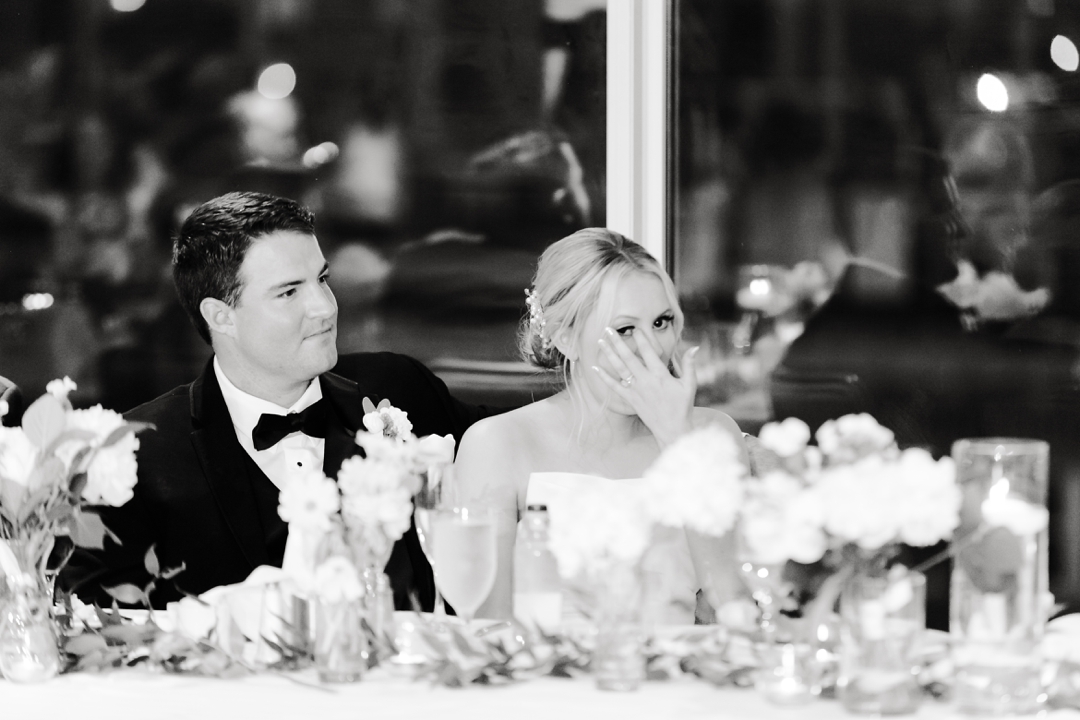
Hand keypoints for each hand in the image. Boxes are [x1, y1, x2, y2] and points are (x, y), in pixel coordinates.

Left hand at [592, 326, 698, 446]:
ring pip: (619, 369)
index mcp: (661, 375)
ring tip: (600, 341)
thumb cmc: (682, 407)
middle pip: (629, 357)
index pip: (649, 352)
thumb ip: (690, 365)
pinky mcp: (630, 400)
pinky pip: (614, 387)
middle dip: (618, 342)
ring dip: (609, 354)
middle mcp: (646, 381)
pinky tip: (594, 367)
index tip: (635, 328)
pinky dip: (604, 377)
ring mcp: (636, 390)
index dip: (641, 339)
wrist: (672, 430)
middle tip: (608, 329)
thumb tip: (695, 347)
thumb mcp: (690, 385)